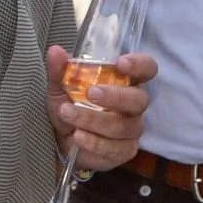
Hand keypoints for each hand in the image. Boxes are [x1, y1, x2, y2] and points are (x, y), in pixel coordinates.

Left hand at [46, 44, 157, 171]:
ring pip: (122, 126)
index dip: (139, 65)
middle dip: (115, 96)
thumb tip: (55, 51)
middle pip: (139, 99)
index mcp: (125, 80)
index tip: (120, 64)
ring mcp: (132, 129)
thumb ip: (60, 69)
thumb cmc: (69, 103)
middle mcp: (134, 104)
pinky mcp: (124, 151)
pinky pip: (114, 148)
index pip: (146, 68)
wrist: (61, 139)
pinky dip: (93, 142)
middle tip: (90, 93)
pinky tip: (77, 136)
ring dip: (93, 120)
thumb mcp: (60, 85)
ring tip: (68, 113)